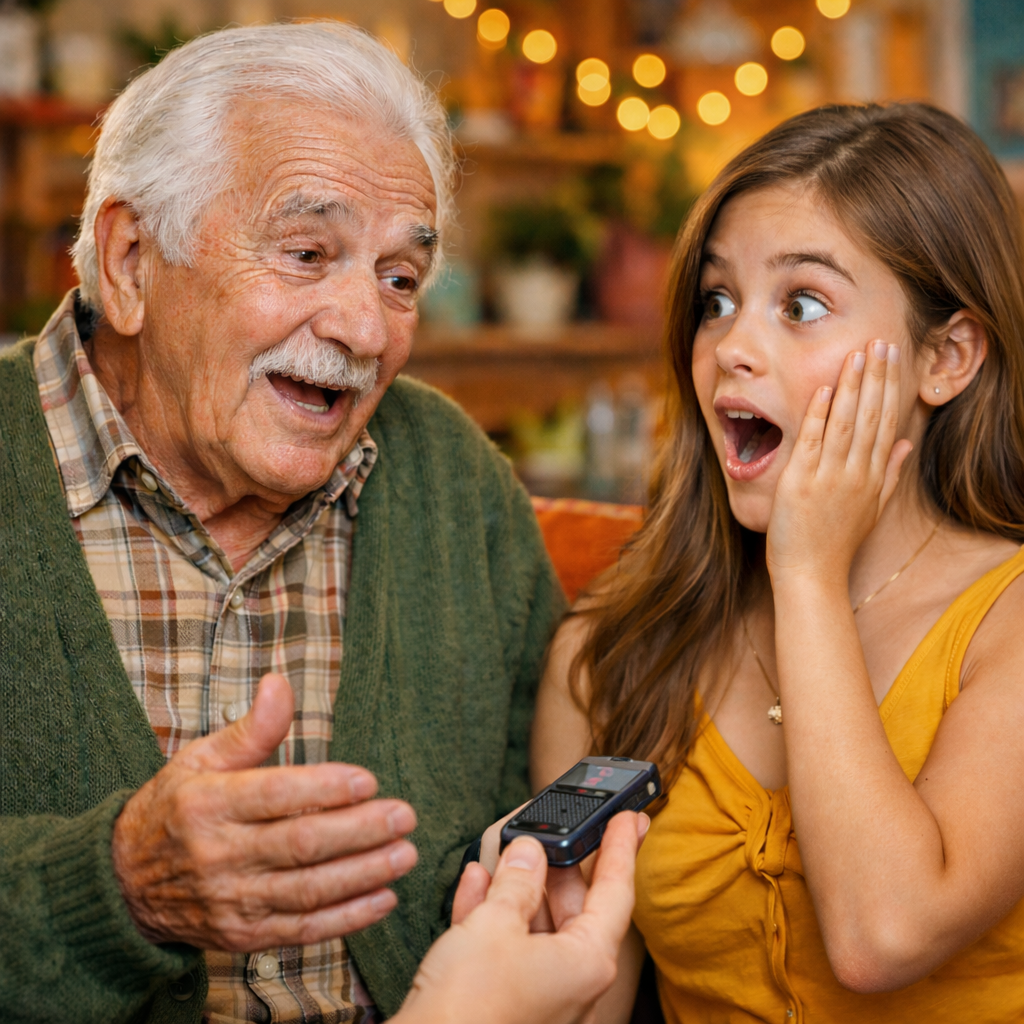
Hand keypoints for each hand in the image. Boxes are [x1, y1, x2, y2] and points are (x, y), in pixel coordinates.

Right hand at [110, 673, 417, 949]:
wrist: (125, 885)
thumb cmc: (174, 808)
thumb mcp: (200, 760)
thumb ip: (251, 730)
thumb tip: (280, 683)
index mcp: (207, 805)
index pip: (274, 795)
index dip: (324, 789)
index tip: (368, 780)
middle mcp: (218, 856)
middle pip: (300, 844)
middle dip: (359, 831)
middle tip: (404, 815)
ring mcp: (231, 901)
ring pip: (308, 890)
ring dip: (363, 874)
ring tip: (404, 853)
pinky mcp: (243, 937)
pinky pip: (302, 930)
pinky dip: (347, 917)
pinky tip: (383, 897)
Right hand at [397, 813, 645, 1023]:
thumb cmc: (470, 1006)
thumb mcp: (495, 923)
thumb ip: (517, 881)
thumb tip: (528, 853)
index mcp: (587, 962)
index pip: (615, 894)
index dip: (620, 850)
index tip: (630, 820)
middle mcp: (571, 983)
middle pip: (573, 908)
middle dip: (556, 866)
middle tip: (554, 829)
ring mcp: (538, 995)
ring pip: (535, 926)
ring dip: (516, 886)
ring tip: (504, 850)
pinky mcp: (504, 1003)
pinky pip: (506, 948)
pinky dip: (492, 914)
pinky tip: (476, 882)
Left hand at [766, 339, 913, 587]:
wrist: (812, 574)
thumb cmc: (837, 543)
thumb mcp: (872, 509)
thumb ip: (890, 474)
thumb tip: (907, 445)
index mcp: (873, 477)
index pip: (886, 422)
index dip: (890, 387)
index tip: (893, 358)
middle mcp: (855, 474)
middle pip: (870, 416)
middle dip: (876, 377)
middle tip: (881, 343)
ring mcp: (829, 478)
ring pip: (844, 424)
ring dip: (850, 387)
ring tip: (856, 355)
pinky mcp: (800, 483)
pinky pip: (811, 442)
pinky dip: (817, 415)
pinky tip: (822, 389)